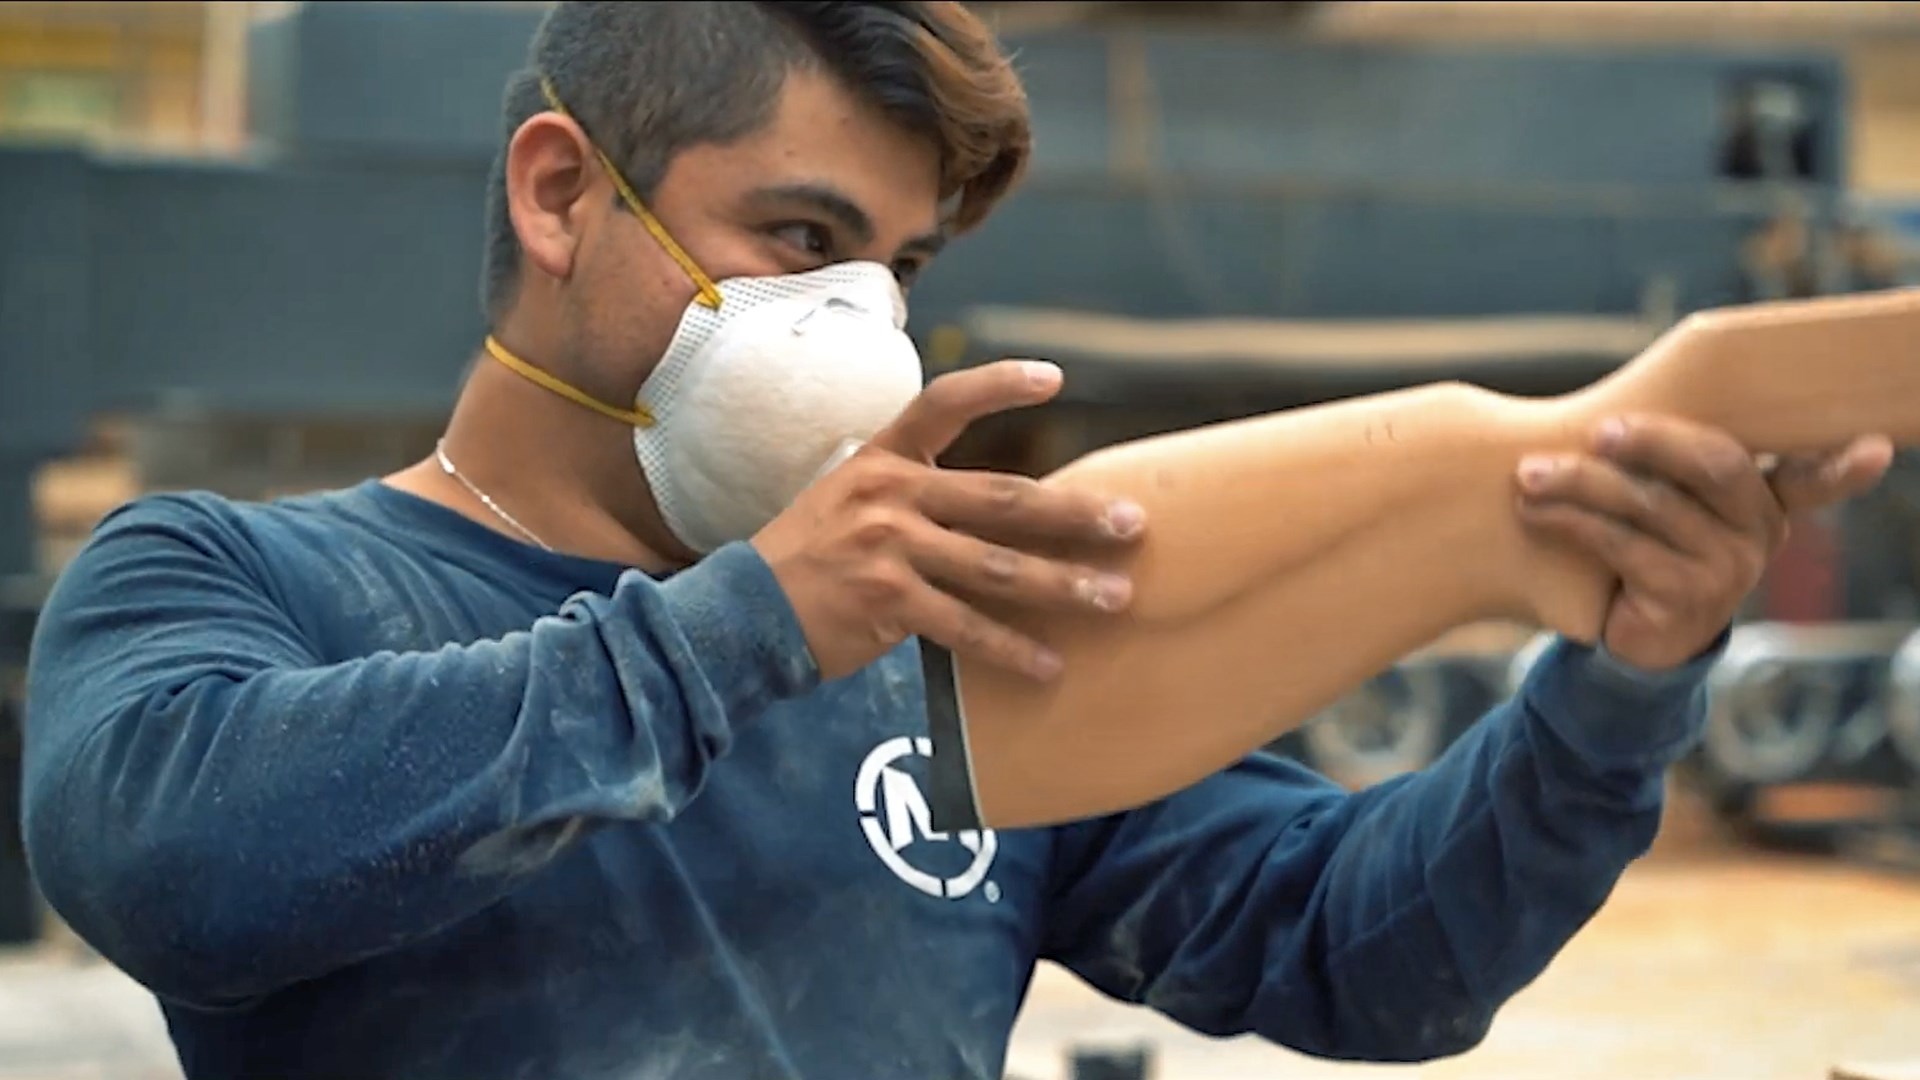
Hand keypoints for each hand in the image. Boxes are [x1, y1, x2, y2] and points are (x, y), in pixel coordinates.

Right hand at [752, 359, 1147, 682]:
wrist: (741, 615)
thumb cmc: (807, 561)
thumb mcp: (848, 501)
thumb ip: (914, 497)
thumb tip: (1002, 515)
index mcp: (881, 459)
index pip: (943, 404)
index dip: (998, 386)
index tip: (1055, 378)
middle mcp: (888, 494)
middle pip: (1003, 497)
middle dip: (1076, 514)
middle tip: (1132, 525)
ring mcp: (887, 547)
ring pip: (997, 566)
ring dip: (1064, 585)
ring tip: (1114, 598)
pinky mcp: (886, 603)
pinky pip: (964, 627)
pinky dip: (1011, 650)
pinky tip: (1049, 666)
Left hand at [1513, 414, 1891, 671]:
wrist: (1627, 639)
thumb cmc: (1643, 548)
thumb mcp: (1664, 504)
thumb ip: (1668, 463)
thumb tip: (1617, 406)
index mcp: (1763, 501)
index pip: (1812, 478)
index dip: (1842, 466)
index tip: (1875, 447)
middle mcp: (1758, 533)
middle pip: (1713, 465)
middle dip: (1651, 439)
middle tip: (1598, 429)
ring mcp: (1727, 568)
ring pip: (1653, 504)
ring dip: (1583, 483)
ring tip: (1530, 473)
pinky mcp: (1684, 597)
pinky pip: (1624, 545)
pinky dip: (1572, 522)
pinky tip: (1536, 511)